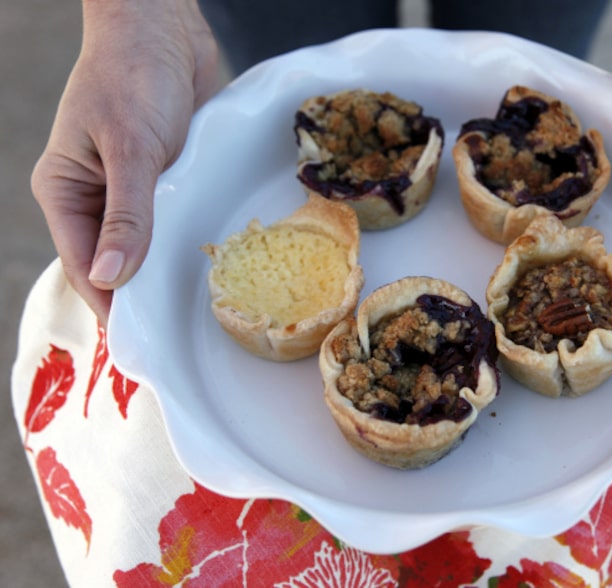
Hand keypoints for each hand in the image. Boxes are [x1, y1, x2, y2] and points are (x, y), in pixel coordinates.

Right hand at [31, 0, 219, 321]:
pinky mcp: (164, 178)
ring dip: (166, 271)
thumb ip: (127, 213)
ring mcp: (131, 188)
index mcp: (65, 192)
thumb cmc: (132, 75)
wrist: (163, 27)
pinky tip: (210, 265)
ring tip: (198, 311)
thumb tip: (113, 276)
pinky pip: (172, 220)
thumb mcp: (130, 148)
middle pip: (115, 263)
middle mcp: (94, 197)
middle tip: (178, 335)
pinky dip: (185, 241)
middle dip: (141, 297)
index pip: (85, 267)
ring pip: (146, 246)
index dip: (112, 307)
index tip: (142, 344)